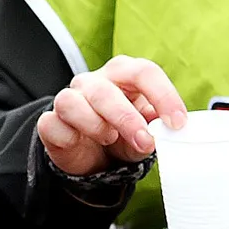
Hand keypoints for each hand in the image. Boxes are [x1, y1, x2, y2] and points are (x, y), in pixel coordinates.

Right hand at [37, 56, 188, 176]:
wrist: (93, 157)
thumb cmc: (124, 135)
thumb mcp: (146, 132)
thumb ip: (156, 129)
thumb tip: (167, 130)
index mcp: (124, 75)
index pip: (144, 72)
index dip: (163, 96)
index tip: (177, 123)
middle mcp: (94, 81)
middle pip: (106, 90)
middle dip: (127, 119)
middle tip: (145, 142)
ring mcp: (69, 98)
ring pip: (72, 102)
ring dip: (96, 125)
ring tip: (109, 139)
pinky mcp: (50, 121)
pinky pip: (51, 123)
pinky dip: (68, 136)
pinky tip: (80, 143)